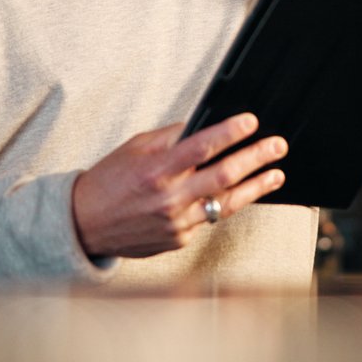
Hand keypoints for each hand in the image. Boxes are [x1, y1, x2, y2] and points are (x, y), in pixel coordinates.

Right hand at [71, 112, 287, 258]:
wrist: (84, 224)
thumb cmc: (109, 181)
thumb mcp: (135, 148)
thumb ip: (170, 137)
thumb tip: (202, 124)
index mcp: (157, 169)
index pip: (203, 145)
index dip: (231, 132)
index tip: (252, 121)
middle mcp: (170, 197)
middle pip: (225, 174)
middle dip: (256, 157)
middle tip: (277, 146)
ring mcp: (177, 222)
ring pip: (226, 202)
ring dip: (256, 186)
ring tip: (276, 174)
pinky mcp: (180, 239)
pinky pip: (209, 219)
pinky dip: (226, 204)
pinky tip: (243, 194)